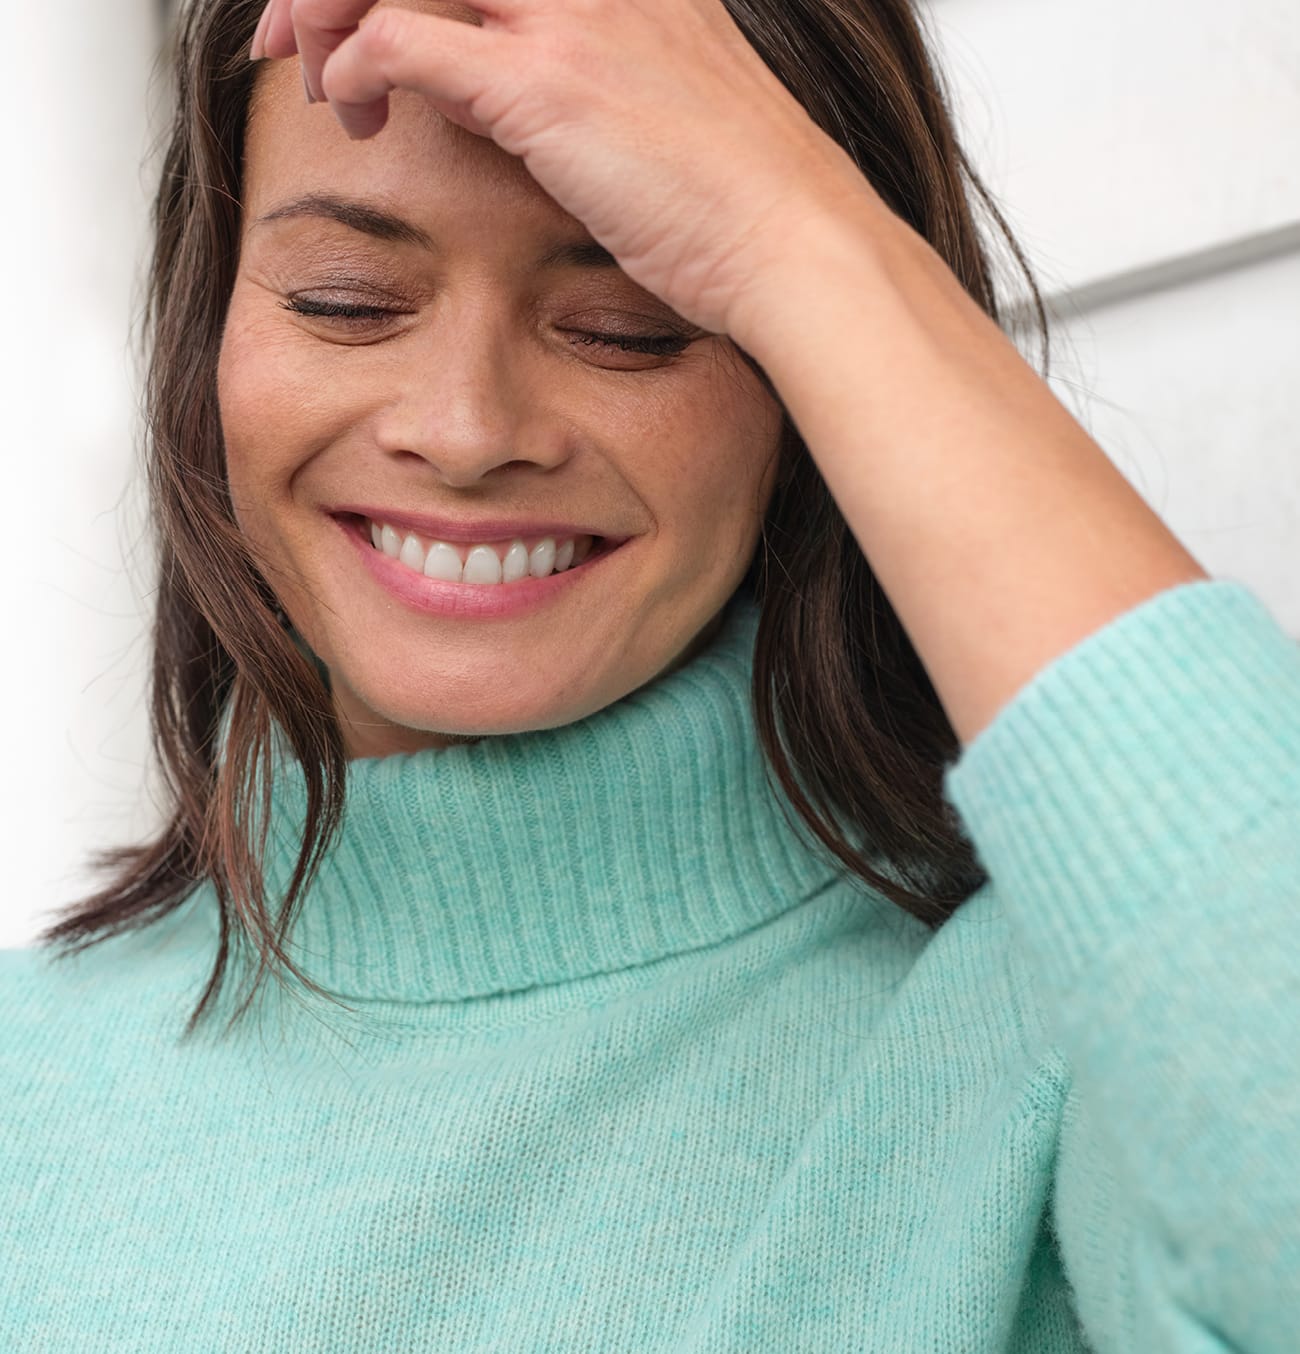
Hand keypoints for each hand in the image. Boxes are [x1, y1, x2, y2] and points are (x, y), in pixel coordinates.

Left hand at [248, 0, 874, 338]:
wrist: (793, 243)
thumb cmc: (732, 200)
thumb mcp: (656, 105)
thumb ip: (572, 73)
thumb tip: (487, 88)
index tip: (346, 15)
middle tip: (288, 33)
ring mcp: (570, 15)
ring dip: (326, 7)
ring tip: (309, 74)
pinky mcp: (548, 83)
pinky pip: (405, 39)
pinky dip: (357, 68)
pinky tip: (354, 112)